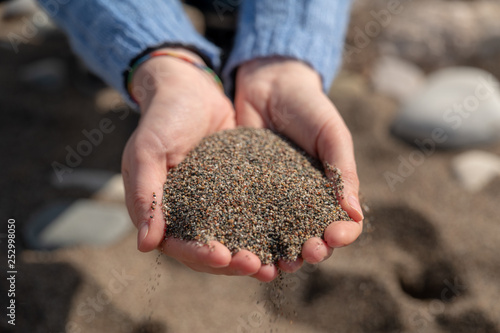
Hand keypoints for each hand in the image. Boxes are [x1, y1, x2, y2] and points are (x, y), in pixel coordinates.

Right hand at [121, 49, 278, 281]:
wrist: (191, 89)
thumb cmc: (162, 118)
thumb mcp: (148, 151)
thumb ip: (145, 195)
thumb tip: (145, 244)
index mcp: (164, 212)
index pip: (180, 245)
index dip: (200, 255)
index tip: (223, 256)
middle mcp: (191, 215)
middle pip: (212, 252)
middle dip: (235, 262)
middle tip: (260, 267)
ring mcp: (217, 205)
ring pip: (237, 239)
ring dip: (256, 253)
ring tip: (280, 263)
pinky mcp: (240, 191)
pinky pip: (255, 215)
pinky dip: (270, 228)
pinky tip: (290, 234)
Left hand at [234, 57, 363, 273]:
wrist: (268, 85)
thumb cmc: (308, 108)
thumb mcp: (331, 134)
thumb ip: (343, 171)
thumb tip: (354, 213)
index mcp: (327, 194)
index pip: (341, 225)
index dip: (342, 235)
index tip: (335, 234)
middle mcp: (300, 205)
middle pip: (309, 240)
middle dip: (310, 251)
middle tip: (307, 253)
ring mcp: (270, 203)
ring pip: (276, 239)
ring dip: (277, 256)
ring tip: (274, 263)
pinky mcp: (241, 195)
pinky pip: (244, 221)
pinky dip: (244, 238)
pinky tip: (241, 246)